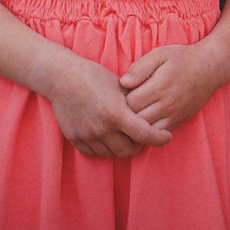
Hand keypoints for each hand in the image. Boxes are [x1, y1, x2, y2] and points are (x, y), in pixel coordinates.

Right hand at [47, 56, 172, 158]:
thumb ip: (136, 102)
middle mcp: (102, 128)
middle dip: (139, 145)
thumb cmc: (94, 76)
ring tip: (122, 135)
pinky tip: (106, 136)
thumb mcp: (120, 85)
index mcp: (116, 113)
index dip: (160, 138)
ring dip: (120, 147)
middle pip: (129, 150)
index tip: (167, 136)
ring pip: (111, 154)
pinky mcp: (75, 138)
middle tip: (142, 136)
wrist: (62, 78)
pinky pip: (94, 153)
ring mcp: (87, 135)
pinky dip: (102, 147)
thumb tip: (153, 114)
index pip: (145, 135)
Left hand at [120, 43, 221, 131]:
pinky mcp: (179, 121)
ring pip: (147, 130)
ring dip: (136, 125)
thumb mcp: (160, 54)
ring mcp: (174, 114)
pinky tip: (144, 121)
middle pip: (136, 119)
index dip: (120, 100)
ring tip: (131, 114)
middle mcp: (167, 103)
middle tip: (121, 106)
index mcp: (159, 85)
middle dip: (125, 115)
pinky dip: (149, 131)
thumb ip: (140, 67)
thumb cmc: (181, 58)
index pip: (130, 102)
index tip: (120, 94)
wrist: (210, 68)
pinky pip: (159, 134)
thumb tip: (123, 82)